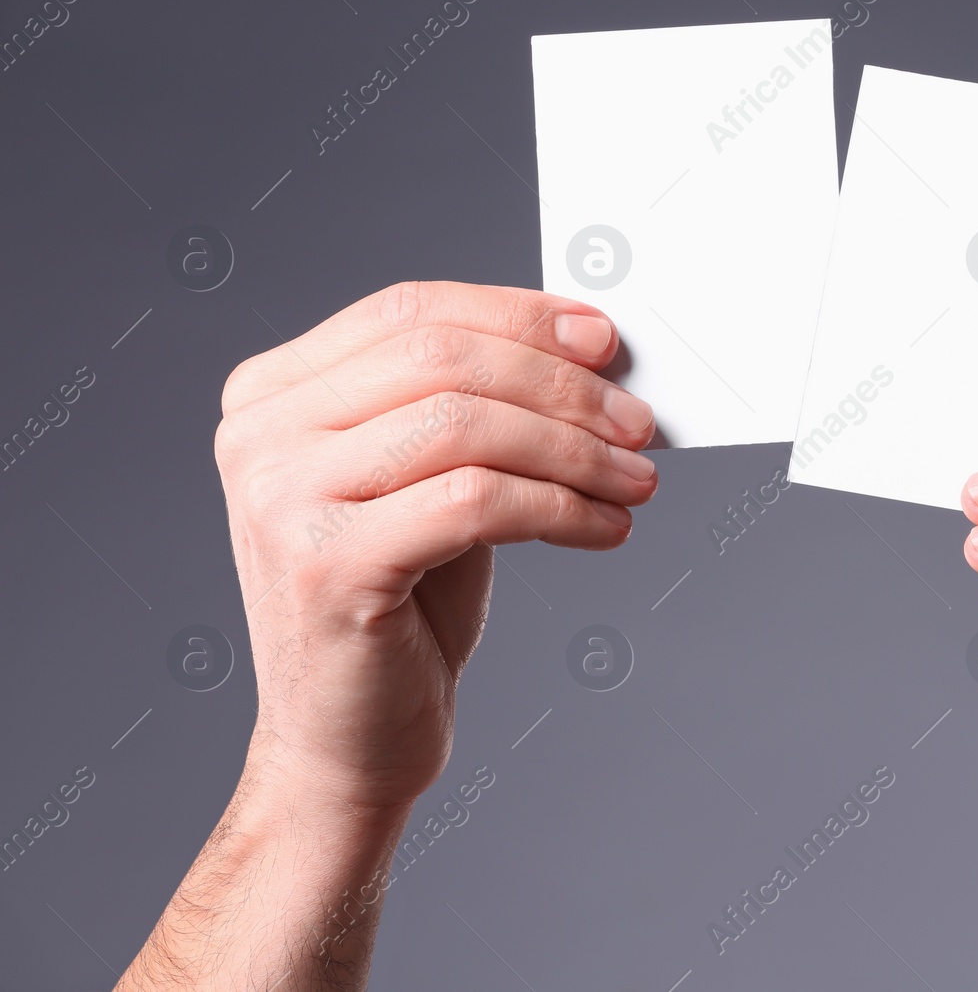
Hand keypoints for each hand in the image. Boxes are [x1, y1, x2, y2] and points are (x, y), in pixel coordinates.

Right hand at [214, 281, 657, 810]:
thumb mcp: (427, 484)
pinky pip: (476, 501)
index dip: (518, 314)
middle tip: (638, 423)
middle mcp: (260, 436)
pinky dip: (561, 507)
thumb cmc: (398, 610)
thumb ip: (474, 410)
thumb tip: (590, 353)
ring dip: (576, 451)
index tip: (603, 340)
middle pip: (442, 359)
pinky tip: (606, 529)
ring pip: (467, 425)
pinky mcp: (329, 566)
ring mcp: (283, 500)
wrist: (345, 745)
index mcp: (273, 395)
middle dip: (562, 385)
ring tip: (635, 481)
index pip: (410, 311)